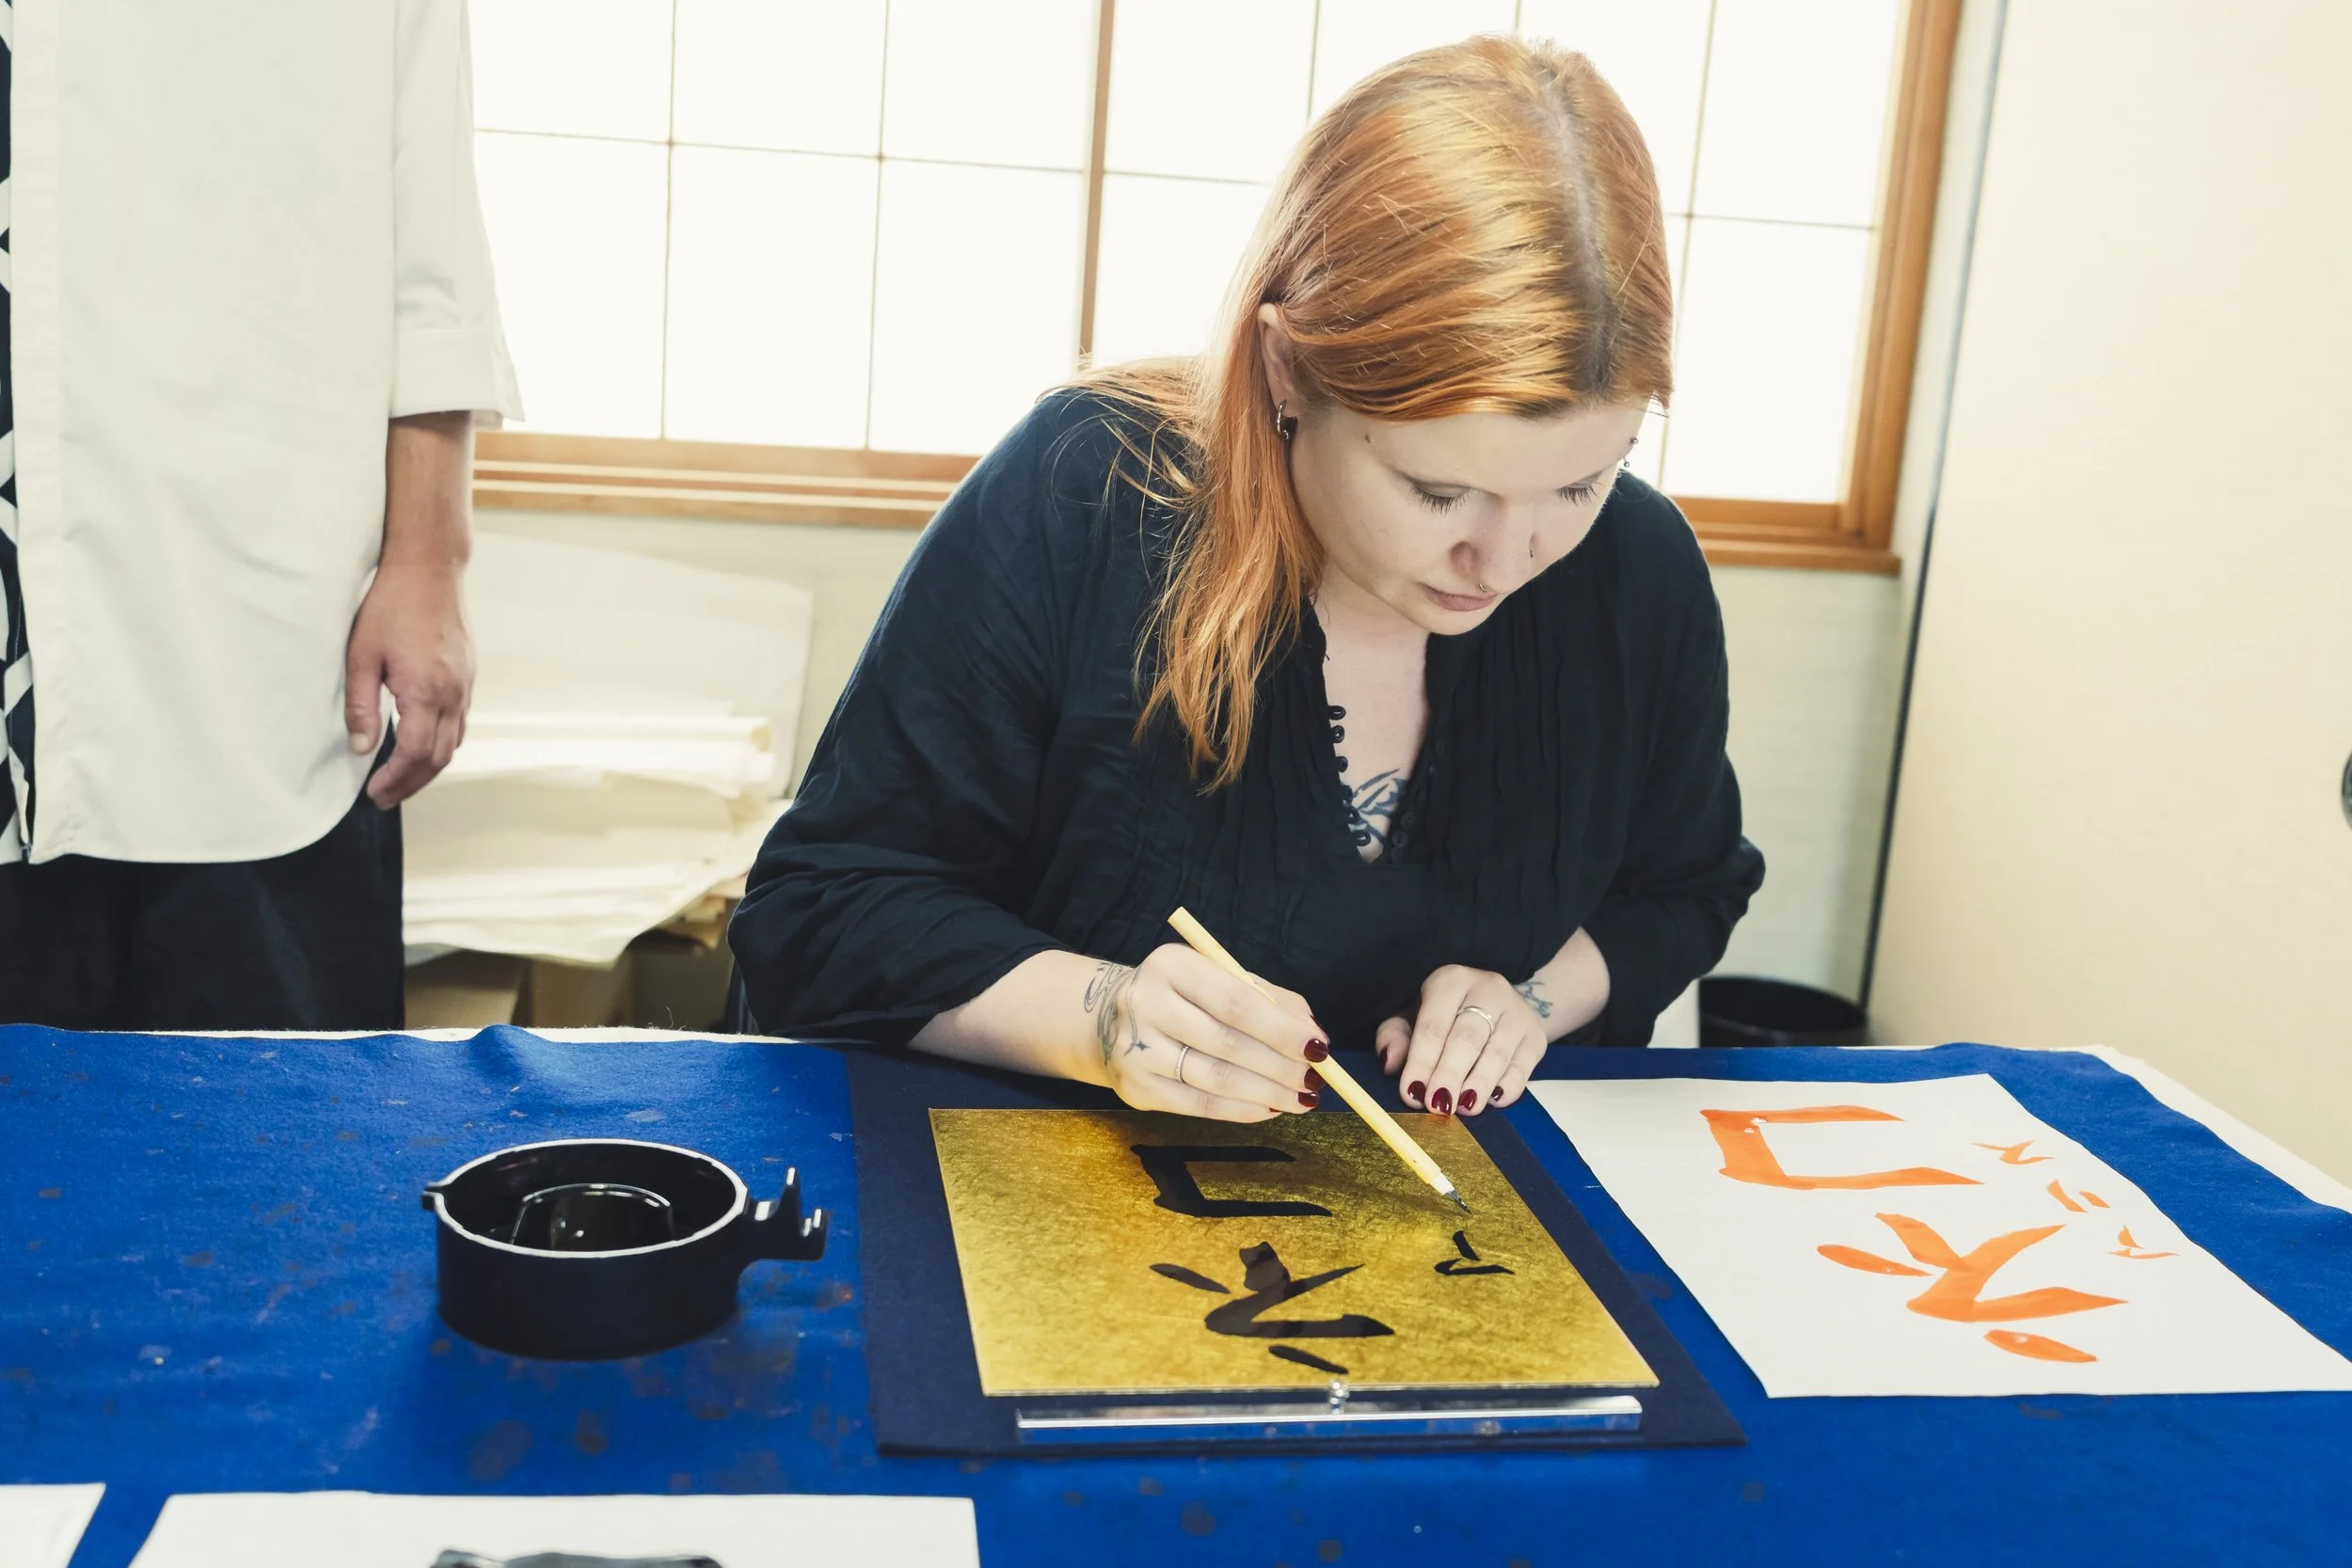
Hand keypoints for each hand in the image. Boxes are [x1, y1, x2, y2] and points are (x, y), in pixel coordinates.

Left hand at [345, 559, 473, 807]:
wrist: (429, 569)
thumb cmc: (391, 605)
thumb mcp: (361, 655)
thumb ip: (360, 705)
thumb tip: (361, 747)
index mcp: (426, 690)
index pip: (416, 753)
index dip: (395, 779)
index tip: (375, 792)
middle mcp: (453, 692)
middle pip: (441, 757)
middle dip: (412, 783)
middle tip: (385, 797)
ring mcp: (466, 684)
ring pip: (455, 742)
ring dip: (430, 768)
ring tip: (402, 779)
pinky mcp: (468, 675)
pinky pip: (460, 722)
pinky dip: (442, 744)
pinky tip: (422, 745)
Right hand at [1084, 944, 1328, 1121]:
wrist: (1109, 1020)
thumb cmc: (1183, 997)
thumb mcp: (1220, 979)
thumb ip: (1268, 1000)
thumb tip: (1312, 1036)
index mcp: (1171, 965)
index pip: (1235, 1001)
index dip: (1281, 1029)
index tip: (1318, 1047)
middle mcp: (1145, 1003)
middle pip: (1227, 1043)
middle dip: (1281, 1066)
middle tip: (1317, 1079)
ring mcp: (1135, 1048)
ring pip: (1216, 1079)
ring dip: (1268, 1093)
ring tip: (1301, 1099)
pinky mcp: (1135, 1087)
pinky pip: (1198, 1105)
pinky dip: (1241, 1110)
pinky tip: (1269, 1108)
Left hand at [1375, 966, 1548, 1115]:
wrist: (1499, 1004)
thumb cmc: (1446, 1015)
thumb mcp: (1413, 1015)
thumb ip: (1396, 1036)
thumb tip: (1390, 1063)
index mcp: (1451, 980)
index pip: (1434, 1025)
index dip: (1422, 1061)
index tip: (1412, 1092)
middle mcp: (1488, 989)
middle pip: (1467, 1038)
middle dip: (1450, 1074)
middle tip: (1438, 1105)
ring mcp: (1517, 1012)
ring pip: (1497, 1052)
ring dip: (1479, 1083)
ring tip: (1464, 1108)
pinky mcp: (1536, 1036)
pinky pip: (1523, 1066)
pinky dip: (1508, 1086)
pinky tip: (1492, 1101)